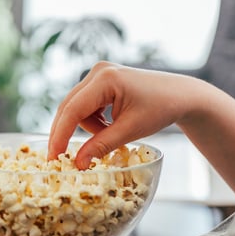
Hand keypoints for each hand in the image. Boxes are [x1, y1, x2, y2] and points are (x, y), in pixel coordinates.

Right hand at [48, 62, 197, 168]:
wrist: (181, 95)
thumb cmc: (161, 109)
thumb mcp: (130, 130)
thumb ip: (101, 145)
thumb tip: (77, 163)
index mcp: (106, 79)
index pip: (73, 110)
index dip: (60, 135)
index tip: (53, 157)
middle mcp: (98, 72)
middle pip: (69, 107)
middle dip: (65, 133)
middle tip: (59, 158)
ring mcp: (98, 74)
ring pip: (77, 108)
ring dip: (87, 127)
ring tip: (112, 134)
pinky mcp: (100, 80)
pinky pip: (85, 105)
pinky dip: (93, 120)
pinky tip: (111, 124)